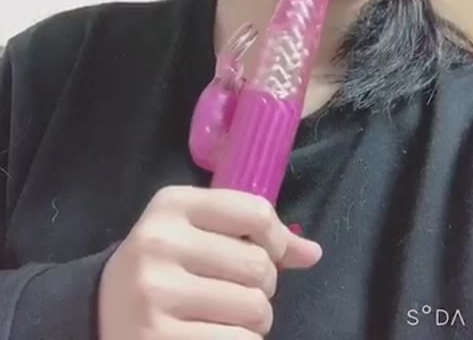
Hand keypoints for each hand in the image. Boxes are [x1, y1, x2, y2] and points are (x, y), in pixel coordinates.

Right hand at [98, 185, 321, 338]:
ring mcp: (157, 293)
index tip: (270, 252)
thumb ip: (253, 235)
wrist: (100, 310)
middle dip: (262, 285)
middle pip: (259, 266)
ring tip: (224, 315)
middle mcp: (160, 242)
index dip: (277, 237)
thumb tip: (313, 253)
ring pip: (255, 310)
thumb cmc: (164, 263)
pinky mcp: (158, 339)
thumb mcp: (198, 232)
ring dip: (253, 321)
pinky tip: (212, 335)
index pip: (254, 211)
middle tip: (236, 290)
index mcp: (171, 205)